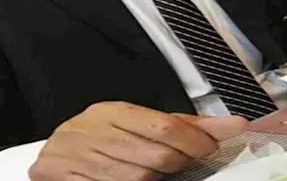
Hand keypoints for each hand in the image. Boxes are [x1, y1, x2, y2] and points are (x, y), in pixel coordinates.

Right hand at [28, 102, 246, 180]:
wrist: (56, 151)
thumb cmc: (102, 132)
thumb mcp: (138, 119)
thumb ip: (182, 124)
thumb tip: (231, 125)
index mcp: (113, 112)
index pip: (164, 127)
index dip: (195, 140)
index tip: (212, 145)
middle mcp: (95, 134)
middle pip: (156, 157)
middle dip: (178, 162)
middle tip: (184, 158)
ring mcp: (82, 161)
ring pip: (139, 179)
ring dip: (157, 178)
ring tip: (156, 169)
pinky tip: (136, 177)